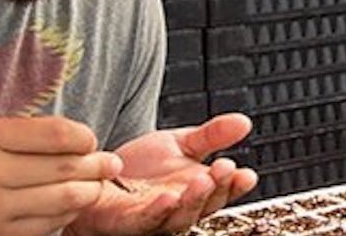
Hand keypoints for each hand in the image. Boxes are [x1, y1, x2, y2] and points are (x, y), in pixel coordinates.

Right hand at [0, 116, 119, 235]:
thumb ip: (23, 134)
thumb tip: (80, 140)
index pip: (56, 134)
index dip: (85, 137)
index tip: (92, 140)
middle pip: (65, 170)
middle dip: (98, 167)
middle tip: (113, 163)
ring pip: (62, 202)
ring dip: (89, 193)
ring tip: (98, 185)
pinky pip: (46, 227)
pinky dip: (66, 215)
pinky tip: (72, 206)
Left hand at [65, 113, 258, 235]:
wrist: (97, 174)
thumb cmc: (139, 168)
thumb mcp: (180, 144)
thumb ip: (211, 136)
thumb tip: (244, 122)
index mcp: (197, 190)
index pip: (223, 190)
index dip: (236, 185)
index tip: (247, 174)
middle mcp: (180, 207)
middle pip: (206, 204)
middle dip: (218, 187)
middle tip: (224, 167)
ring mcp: (156, 217)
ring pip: (181, 216)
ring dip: (193, 200)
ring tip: (202, 180)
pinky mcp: (129, 222)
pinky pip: (146, 220)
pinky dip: (158, 211)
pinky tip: (167, 197)